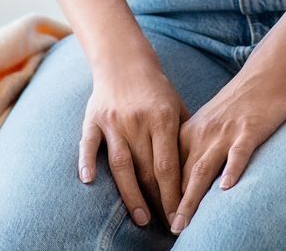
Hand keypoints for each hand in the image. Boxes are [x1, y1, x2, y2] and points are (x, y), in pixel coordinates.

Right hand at [78, 53, 186, 229]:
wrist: (123, 59)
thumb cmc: (155, 89)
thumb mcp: (177, 106)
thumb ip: (185, 136)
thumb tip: (198, 170)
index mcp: (162, 118)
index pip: (168, 165)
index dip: (174, 193)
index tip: (181, 215)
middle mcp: (138, 121)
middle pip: (146, 169)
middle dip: (158, 201)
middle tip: (166, 225)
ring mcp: (114, 121)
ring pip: (121, 164)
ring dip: (130, 194)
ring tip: (141, 218)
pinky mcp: (93, 119)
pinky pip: (88, 143)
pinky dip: (87, 161)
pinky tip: (88, 181)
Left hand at [169, 70, 285, 233]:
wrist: (267, 76)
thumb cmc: (239, 105)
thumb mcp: (210, 124)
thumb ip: (196, 148)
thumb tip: (183, 181)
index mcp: (190, 132)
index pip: (169, 169)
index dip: (162, 196)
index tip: (156, 219)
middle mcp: (203, 134)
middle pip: (182, 174)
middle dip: (171, 204)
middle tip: (166, 229)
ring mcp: (225, 132)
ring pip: (203, 168)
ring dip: (191, 197)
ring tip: (184, 220)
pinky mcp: (249, 130)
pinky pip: (239, 153)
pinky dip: (232, 170)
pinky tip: (227, 188)